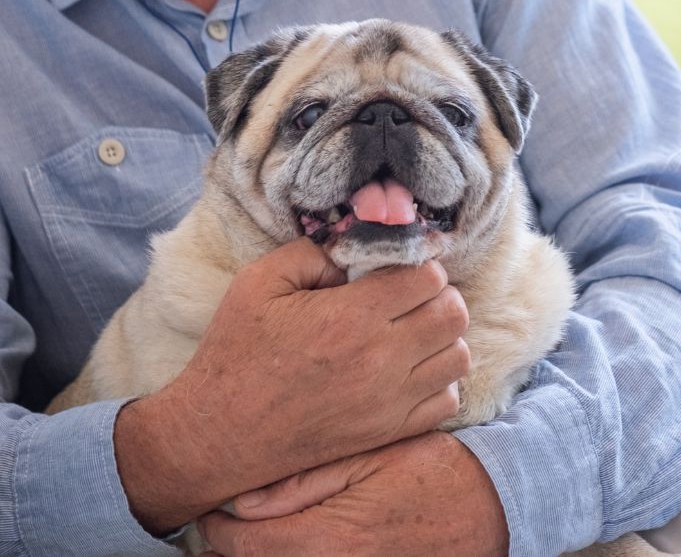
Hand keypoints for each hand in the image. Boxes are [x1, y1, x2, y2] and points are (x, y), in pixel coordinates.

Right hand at [115, 238, 470, 532]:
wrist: (222, 432)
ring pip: (458, 356)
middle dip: (437, 295)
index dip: (418, 264)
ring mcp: (390, 401)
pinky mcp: (389, 431)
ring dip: (442, 336)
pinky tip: (408, 369)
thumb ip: (312, 252)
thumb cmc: (236, 353)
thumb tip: (355, 249)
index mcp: (351, 316)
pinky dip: (437, 379)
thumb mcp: (259, 282)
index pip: (429, 277)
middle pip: (453, 313)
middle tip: (409, 295)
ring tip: (411, 330)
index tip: (398, 267)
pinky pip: (446, 399)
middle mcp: (381, 360)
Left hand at [198, 431, 508, 555]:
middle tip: (221, 522)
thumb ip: (306, 480)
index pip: (242, 546)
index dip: (215, 527)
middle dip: (230, 548)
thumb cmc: (434, 471)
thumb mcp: (372, 456)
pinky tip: (290, 545)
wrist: (495, 506)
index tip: (210, 507)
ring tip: (249, 535)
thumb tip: (243, 499)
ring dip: (259, 556)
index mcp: (326, 538)